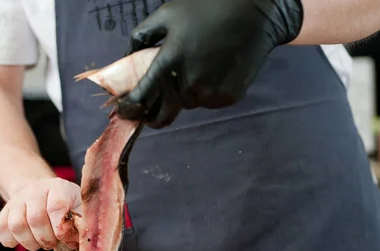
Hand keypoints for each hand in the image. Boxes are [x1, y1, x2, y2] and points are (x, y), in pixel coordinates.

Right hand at [0, 178, 81, 250]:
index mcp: (59, 187)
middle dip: (46, 239)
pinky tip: (24, 239)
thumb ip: (83, 224)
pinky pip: (0, 229)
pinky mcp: (3, 211)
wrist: (43, 193)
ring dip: (30, 242)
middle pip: (35, 219)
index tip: (65, 239)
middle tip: (53, 243)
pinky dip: (11, 241)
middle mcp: (35, 189)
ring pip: (16, 226)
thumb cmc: (67, 207)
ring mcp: (17, 199)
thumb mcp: (80, 210)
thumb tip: (84, 240)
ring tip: (40, 242)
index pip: (56, 207)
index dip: (60, 229)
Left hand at [115, 0, 303, 127]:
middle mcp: (189, 82)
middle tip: (170, 83)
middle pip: (167, 106)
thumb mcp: (167, 14)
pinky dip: (209, 91)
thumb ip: (141, 37)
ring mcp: (211, 92)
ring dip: (189, 91)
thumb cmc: (206, 8)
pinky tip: (217, 69)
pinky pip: (210, 102)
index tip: (124, 111)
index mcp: (170, 61)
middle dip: (164, 99)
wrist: (254, 13)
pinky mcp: (229, 97)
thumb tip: (126, 61)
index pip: (142, 97)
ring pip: (190, 103)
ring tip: (201, 64)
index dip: (130, 108)